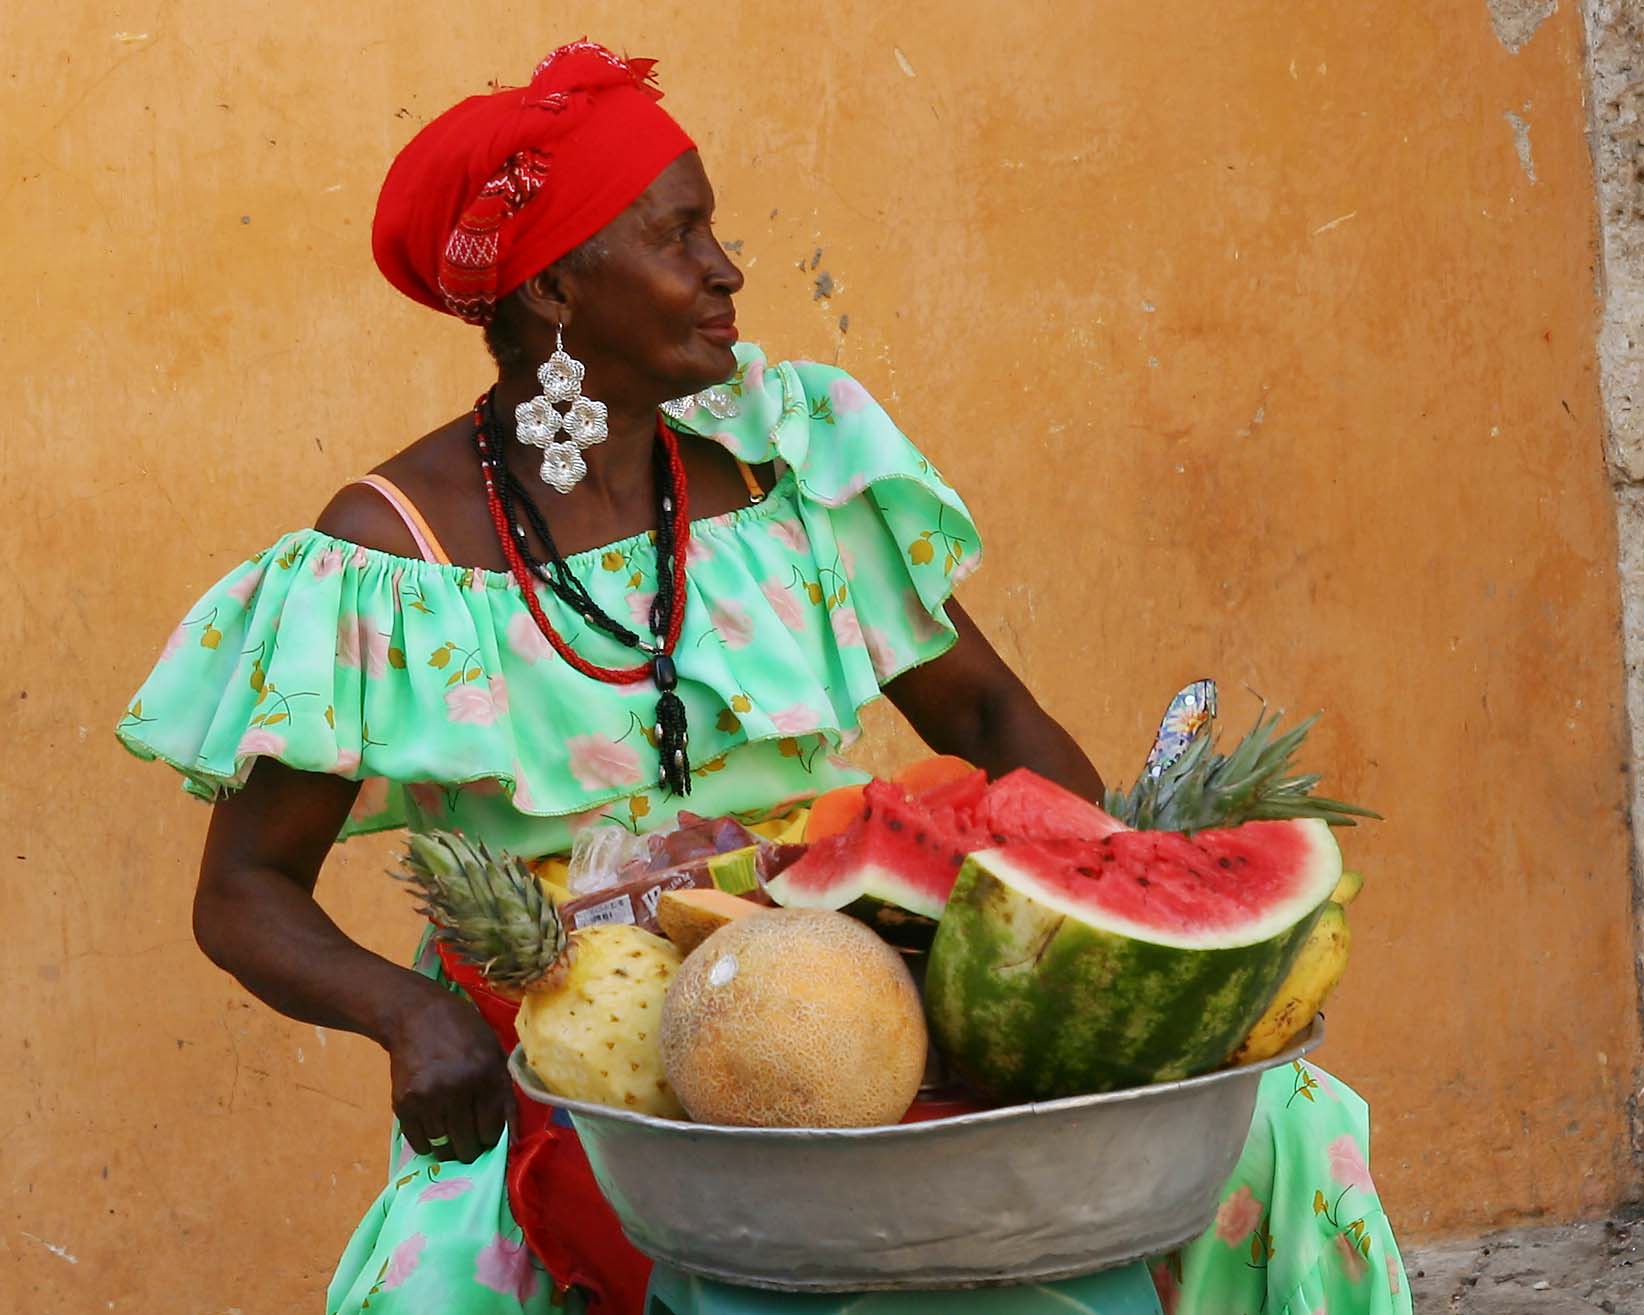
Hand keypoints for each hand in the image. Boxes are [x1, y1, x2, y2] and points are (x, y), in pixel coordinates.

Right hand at [383, 981, 512, 1163]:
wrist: (415, 1015)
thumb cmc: (463, 1032)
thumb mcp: (494, 1054)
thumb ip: (504, 1095)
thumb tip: (514, 1138)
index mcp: (485, 1075)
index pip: (491, 1131)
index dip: (491, 1137)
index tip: (486, 1132)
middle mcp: (456, 1089)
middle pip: (466, 1145)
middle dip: (471, 1147)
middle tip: (468, 1138)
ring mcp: (427, 1098)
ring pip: (442, 1147)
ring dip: (448, 1145)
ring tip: (450, 1129)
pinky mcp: (403, 1103)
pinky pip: (418, 1142)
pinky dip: (427, 1142)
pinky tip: (433, 1126)